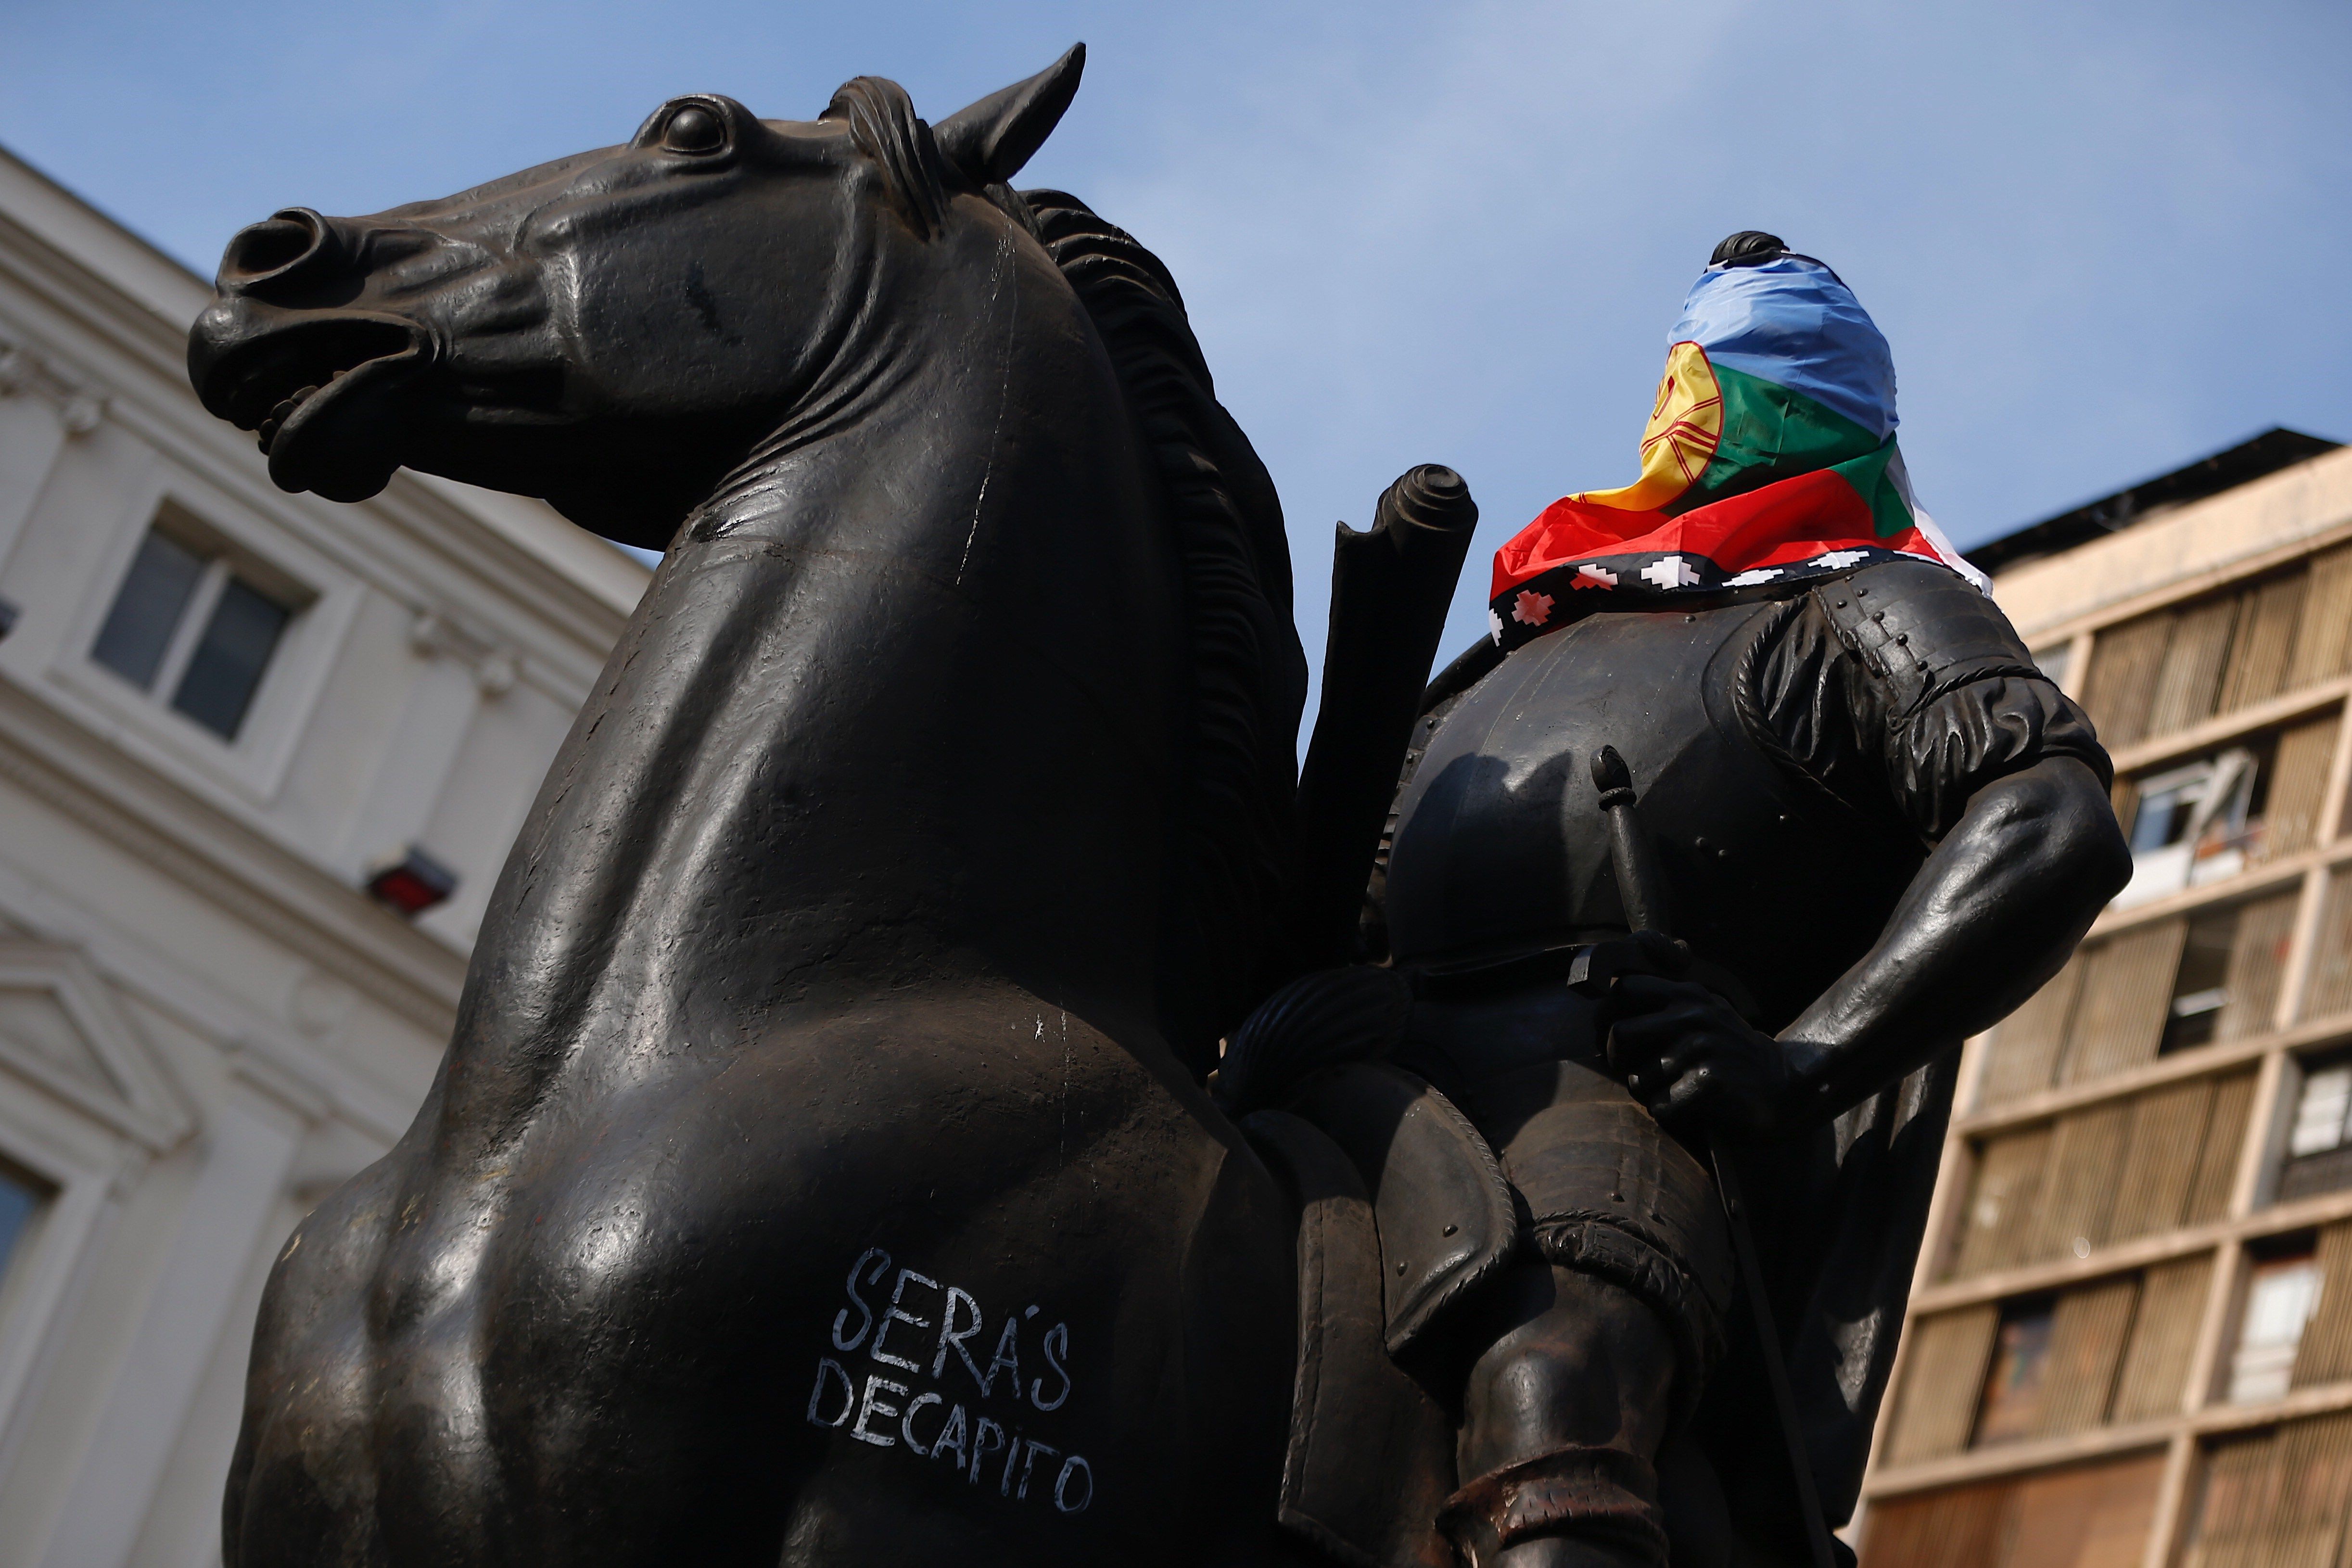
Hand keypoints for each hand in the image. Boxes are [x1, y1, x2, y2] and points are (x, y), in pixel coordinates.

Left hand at [1602, 974, 1791, 1138]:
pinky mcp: (1710, 1083)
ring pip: (1637, 1079)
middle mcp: (1692, 1017)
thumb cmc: (1731, 1052)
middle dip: (1617, 1060)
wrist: (1785, 1085)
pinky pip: (1661, 1106)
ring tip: (1672, 1090)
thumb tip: (1607, 1007)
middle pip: (1619, 1034)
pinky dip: (1668, 1112)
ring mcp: (1701, 1049)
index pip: (1625, 988)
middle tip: (1634, 1070)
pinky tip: (1688, 1107)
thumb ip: (1665, 1004)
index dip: (1609, 1015)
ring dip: (1648, 1093)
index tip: (1618, 1037)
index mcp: (1687, 994)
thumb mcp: (1705, 1011)